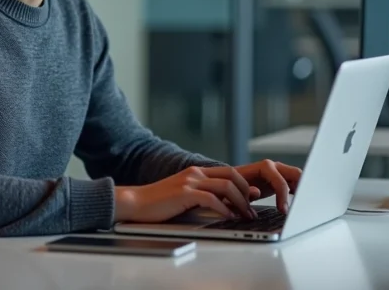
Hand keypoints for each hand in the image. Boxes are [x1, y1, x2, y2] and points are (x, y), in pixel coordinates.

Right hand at [114, 166, 260, 223]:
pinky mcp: (184, 193)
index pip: (229, 172)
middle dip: (246, 193)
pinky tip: (228, 217)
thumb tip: (225, 204)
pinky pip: (212, 199)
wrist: (136, 202)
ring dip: (240, 202)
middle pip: (232, 176)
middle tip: (251, 209)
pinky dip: (224, 209)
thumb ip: (202, 194)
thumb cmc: (159, 203)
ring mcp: (190, 181)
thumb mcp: (184, 195)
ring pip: (226, 186)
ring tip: (244, 215)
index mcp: (196, 171)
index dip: (244, 184)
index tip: (253, 198)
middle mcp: (195, 173)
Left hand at [233, 159, 301, 213]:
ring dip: (302, 191)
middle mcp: (275, 167)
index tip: (283, 211)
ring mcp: (280, 172)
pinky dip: (299, 192)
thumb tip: (256, 191)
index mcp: (265, 167)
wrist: (233, 182)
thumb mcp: (237, 190)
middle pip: (296, 174)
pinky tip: (300, 204)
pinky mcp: (282, 180)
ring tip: (302, 207)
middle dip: (301, 189)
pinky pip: (295, 184)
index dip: (283, 196)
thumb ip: (246, 191)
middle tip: (300, 208)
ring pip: (298, 178)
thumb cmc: (234, 186)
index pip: (280, 181)